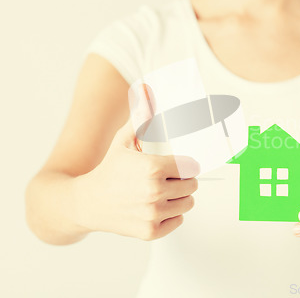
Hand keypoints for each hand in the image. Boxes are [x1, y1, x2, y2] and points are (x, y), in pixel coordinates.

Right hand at [73, 119, 199, 240]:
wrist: (86, 203)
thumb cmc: (109, 170)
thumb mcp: (124, 140)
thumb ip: (140, 116)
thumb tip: (146, 89)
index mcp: (153, 168)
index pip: (192, 167)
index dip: (186, 165)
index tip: (179, 165)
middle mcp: (155, 193)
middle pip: (192, 185)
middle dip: (183, 180)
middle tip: (168, 178)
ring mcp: (153, 214)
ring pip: (188, 203)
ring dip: (180, 198)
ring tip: (163, 192)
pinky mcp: (151, 232)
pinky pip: (179, 220)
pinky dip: (172, 215)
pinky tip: (157, 206)